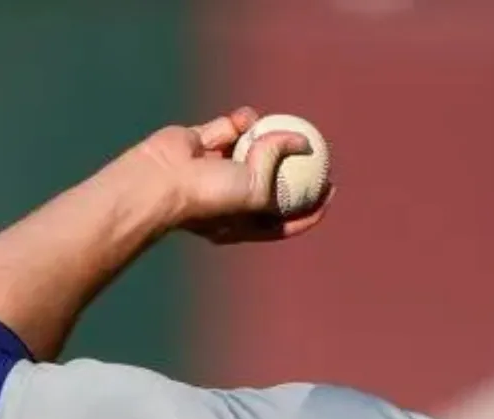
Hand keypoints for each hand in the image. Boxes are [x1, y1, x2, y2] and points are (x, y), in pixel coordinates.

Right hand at [133, 107, 333, 243]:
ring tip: (271, 128)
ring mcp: (216, 171)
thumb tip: (303, 141)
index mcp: (247, 224)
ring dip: (262, 136)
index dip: (311, 208)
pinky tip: (244, 118)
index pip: (288, 220)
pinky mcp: (202, 144)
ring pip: (251, 149)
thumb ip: (280, 161)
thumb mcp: (257, 188)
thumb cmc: (211, 197)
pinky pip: (228, 129)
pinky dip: (238, 122)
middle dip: (293, 167)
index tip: (331, 191)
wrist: (162, 178)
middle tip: (317, 150)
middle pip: (272, 182)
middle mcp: (232, 200)